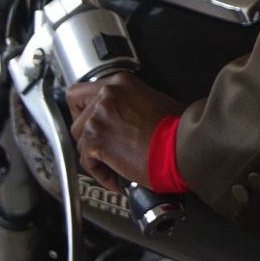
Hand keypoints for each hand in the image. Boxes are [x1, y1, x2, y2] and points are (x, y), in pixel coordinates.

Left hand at [67, 73, 180, 190]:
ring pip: (80, 139)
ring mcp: (99, 116)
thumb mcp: (154, 102)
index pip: (84, 92)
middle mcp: (106, 95)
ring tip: (113, 165)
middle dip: (86, 133)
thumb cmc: (178, 129)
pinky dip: (100, 173)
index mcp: (121, 83)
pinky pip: (87, 160)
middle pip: (77, 115)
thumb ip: (129, 104)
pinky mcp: (97, 139)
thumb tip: (121, 119)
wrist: (183, 145)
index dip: (85, 110)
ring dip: (94, 154)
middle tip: (99, 145)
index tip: (91, 121)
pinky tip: (116, 177)